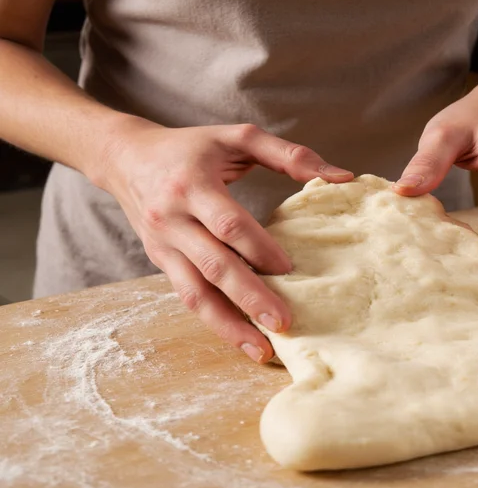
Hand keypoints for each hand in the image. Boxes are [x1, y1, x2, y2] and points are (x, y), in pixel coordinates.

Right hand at [96, 119, 352, 361]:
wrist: (125, 157)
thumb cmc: (191, 147)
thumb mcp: (237, 137)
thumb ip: (289, 154)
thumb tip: (342, 176)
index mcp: (192, 184)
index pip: (227, 223)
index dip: (259, 248)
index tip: (289, 269)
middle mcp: (173, 218)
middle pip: (213, 264)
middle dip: (249, 297)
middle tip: (284, 323)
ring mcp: (162, 245)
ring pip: (194, 292)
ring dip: (228, 325)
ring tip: (261, 350)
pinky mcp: (159, 262)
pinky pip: (186, 296)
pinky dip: (214, 320)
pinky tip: (240, 337)